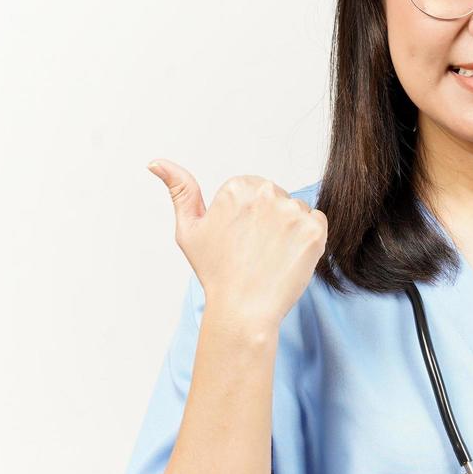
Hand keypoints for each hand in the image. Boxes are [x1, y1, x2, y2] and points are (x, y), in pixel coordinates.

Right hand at [147, 160, 327, 328]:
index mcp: (237, 186)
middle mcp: (266, 192)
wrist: (243, 311)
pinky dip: (308, 240)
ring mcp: (292, 211)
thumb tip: (156, 162)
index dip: (246, 217)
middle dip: (269, 220)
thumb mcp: (188, 229)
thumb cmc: (215, 272)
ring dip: (289, 230)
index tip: (238, 239)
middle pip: (276, 198)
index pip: (253, 190)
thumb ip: (179, 189)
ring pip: (296, 212)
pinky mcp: (314, 230)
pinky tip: (289, 258)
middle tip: (254, 251)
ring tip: (270, 257)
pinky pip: (317, 224)